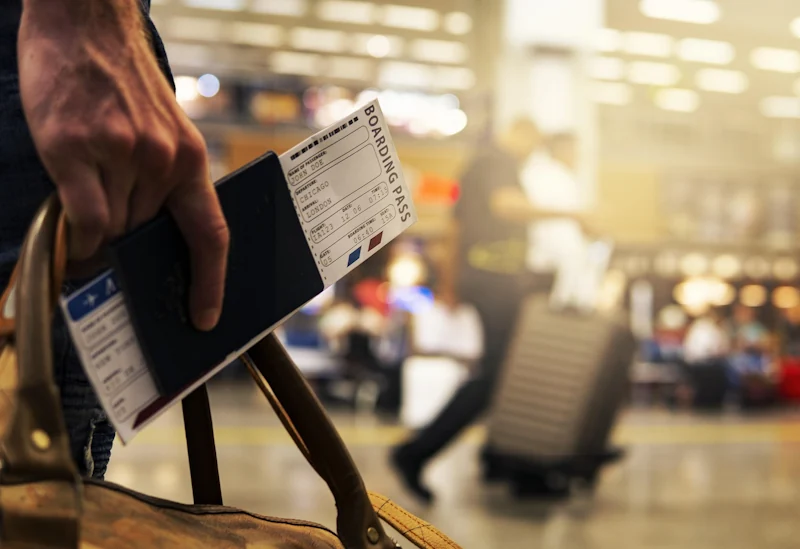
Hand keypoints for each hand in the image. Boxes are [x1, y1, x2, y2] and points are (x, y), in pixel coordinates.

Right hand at [18, 0, 228, 330]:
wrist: (86, 25)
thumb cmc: (124, 84)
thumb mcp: (164, 132)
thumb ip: (162, 182)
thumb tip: (145, 239)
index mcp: (190, 159)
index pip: (211, 234)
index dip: (210, 282)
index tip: (205, 316)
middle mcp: (161, 161)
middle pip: (145, 236)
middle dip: (130, 249)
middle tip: (115, 254)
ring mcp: (119, 155)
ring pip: (112, 230)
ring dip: (99, 236)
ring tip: (86, 216)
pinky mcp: (74, 149)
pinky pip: (83, 217)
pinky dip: (78, 234)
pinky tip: (73, 231)